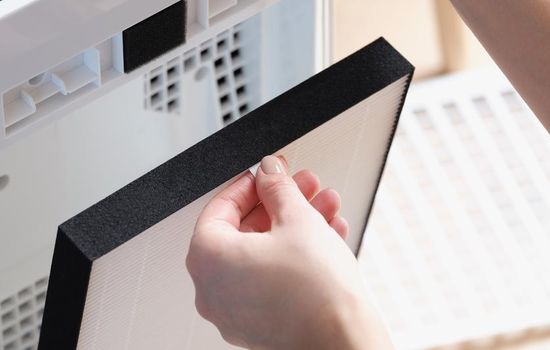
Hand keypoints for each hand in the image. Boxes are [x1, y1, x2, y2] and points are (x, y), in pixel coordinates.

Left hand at [186, 155, 391, 349]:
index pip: (220, 208)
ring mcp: (233, 311)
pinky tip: (325, 238)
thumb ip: (277, 187)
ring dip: (293, 227)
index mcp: (207, 259)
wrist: (343, 340)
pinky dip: (292, 257)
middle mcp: (212, 289)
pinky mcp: (257, 325)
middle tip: (302, 186)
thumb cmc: (315, 292)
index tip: (269, 173)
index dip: (251, 184)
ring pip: (261, 255)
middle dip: (279, 204)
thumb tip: (269, 172)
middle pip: (243, 231)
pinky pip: (268, 280)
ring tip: (324, 207)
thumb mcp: (297, 219)